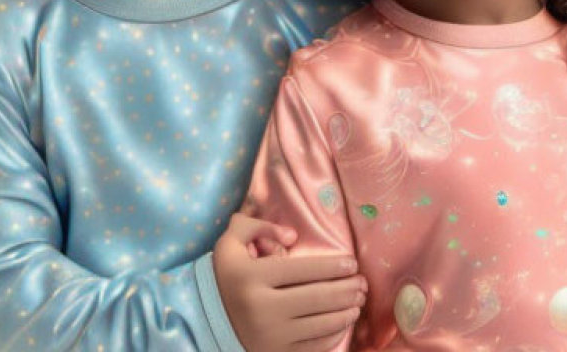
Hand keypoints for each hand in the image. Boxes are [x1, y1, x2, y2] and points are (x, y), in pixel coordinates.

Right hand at [214, 214, 366, 351]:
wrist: (203, 320)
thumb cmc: (224, 275)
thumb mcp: (231, 241)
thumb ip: (259, 226)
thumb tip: (293, 237)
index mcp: (252, 277)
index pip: (302, 270)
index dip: (332, 266)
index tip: (352, 263)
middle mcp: (262, 308)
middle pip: (317, 298)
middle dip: (347, 290)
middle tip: (363, 284)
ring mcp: (270, 336)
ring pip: (320, 325)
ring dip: (345, 313)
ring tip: (358, 302)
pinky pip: (313, 347)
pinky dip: (333, 335)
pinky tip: (343, 322)